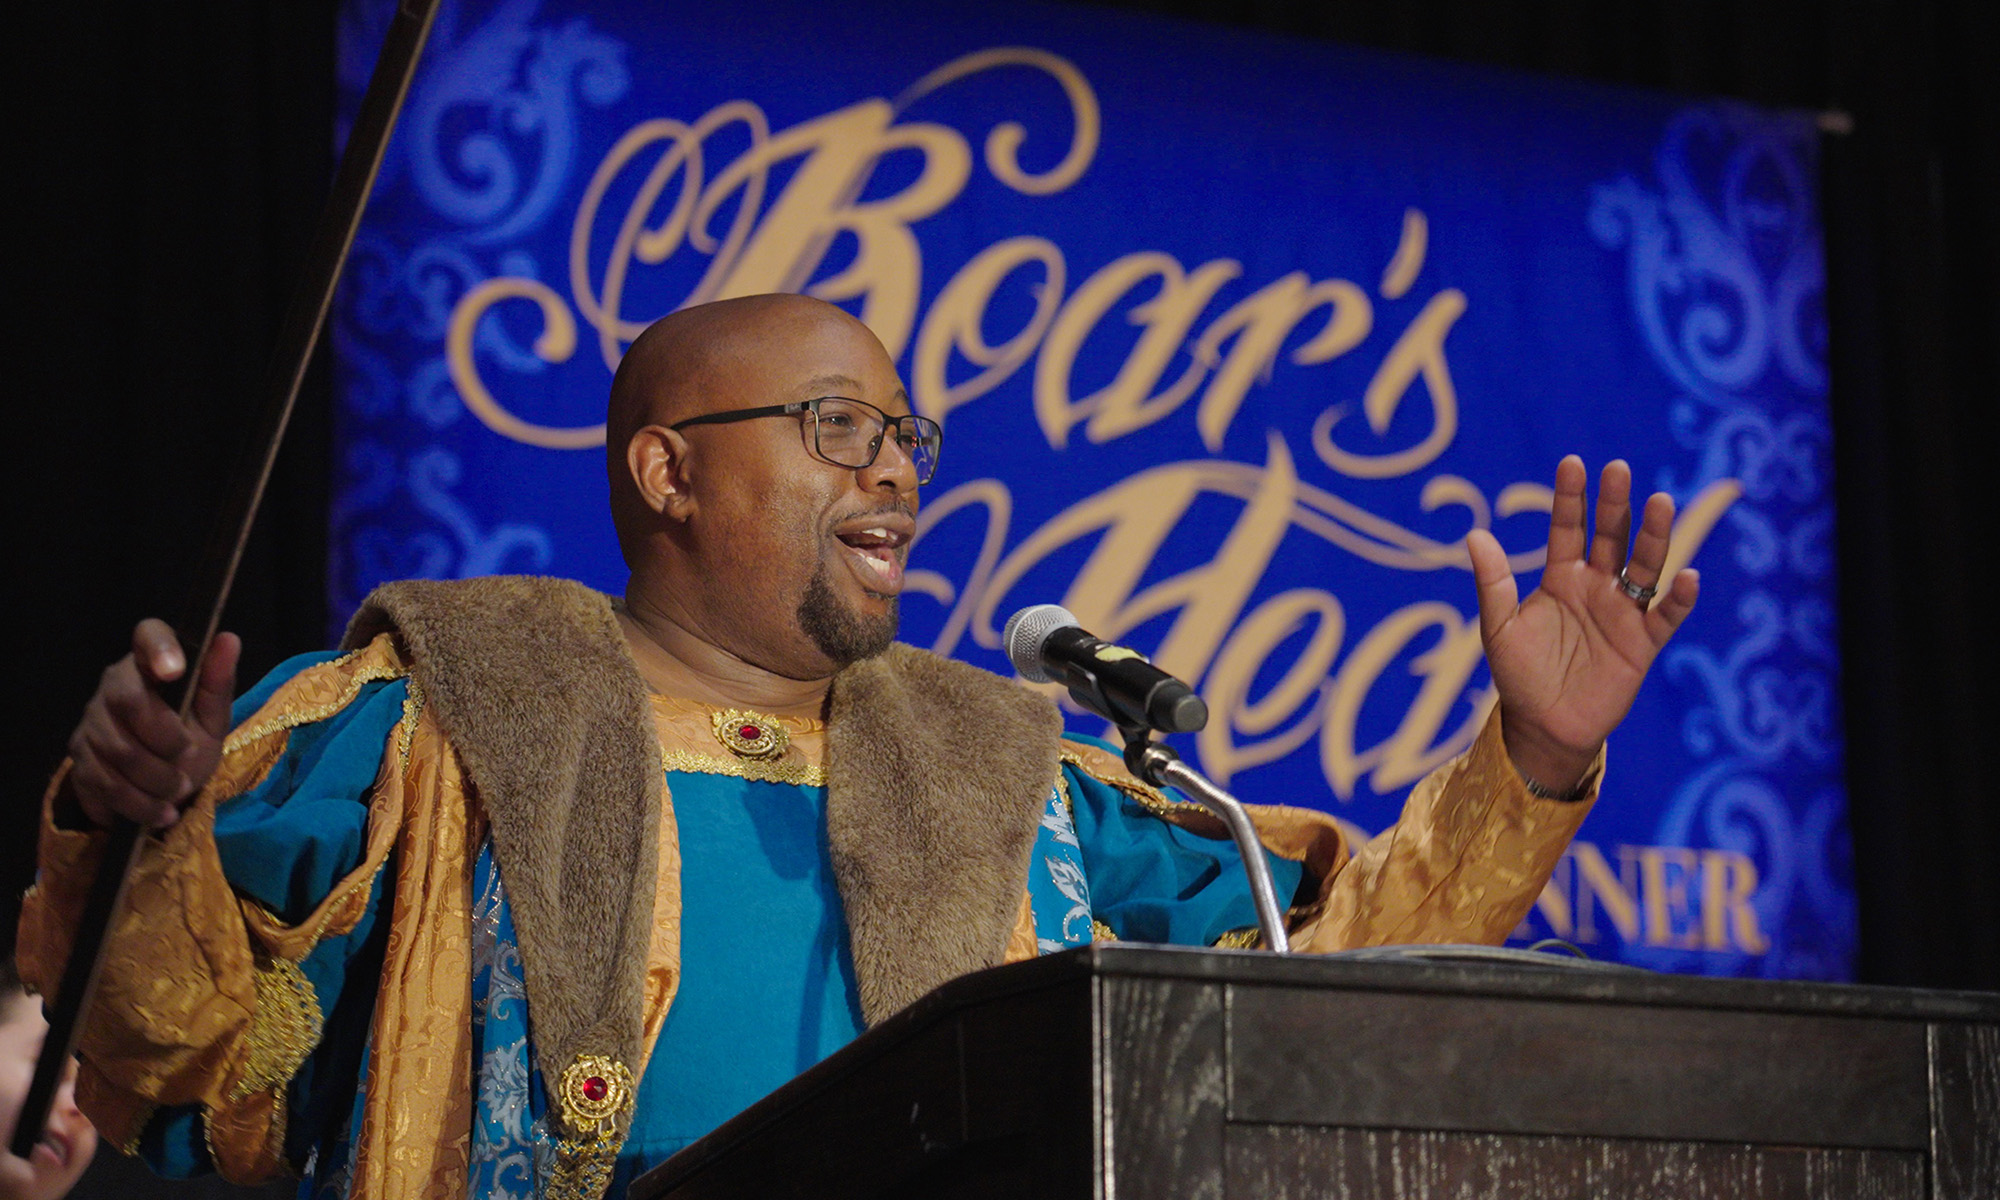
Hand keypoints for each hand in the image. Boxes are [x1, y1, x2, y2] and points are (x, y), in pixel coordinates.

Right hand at [64, 620, 239, 828]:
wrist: (163, 789)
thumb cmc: (190, 741)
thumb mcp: (212, 718)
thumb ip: (217, 683)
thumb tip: (229, 639)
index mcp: (151, 665)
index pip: (148, 635)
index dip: (159, 647)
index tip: (176, 670)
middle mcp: (113, 685)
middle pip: (127, 699)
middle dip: (163, 736)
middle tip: (188, 755)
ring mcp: (90, 722)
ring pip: (116, 748)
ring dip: (156, 778)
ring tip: (179, 789)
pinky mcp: (78, 759)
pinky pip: (104, 782)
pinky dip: (139, 803)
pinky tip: (160, 811)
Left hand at [1465, 456, 1699, 793]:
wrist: (1543, 726)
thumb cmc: (1519, 676)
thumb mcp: (1499, 628)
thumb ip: (1493, 584)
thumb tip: (1475, 534)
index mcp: (1561, 578)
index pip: (1568, 529)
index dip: (1570, 498)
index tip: (1573, 463)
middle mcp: (1596, 587)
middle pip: (1611, 537)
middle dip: (1614, 504)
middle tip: (1617, 468)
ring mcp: (1623, 612)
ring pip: (1644, 565)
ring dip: (1655, 535)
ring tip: (1661, 501)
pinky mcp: (1643, 643)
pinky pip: (1665, 616)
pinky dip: (1678, 598)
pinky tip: (1688, 577)